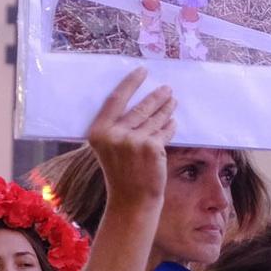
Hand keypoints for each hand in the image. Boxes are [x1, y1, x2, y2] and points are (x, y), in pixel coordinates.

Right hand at [83, 67, 175, 212]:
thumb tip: (138, 102)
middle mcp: (113, 134)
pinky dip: (170, 127)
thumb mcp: (109, 149)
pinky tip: (173, 122)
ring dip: (166, 108)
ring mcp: (133, 140)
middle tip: (167, 89)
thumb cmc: (121, 173)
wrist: (131, 200)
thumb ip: (117, 127)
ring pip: (154, 118)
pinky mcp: (151, 147)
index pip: (115, 99)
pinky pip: (164, 131)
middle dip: (156, 96)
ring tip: (173, 101)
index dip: (130, 83)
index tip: (142, 71)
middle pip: (139, 107)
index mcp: (97, 132)